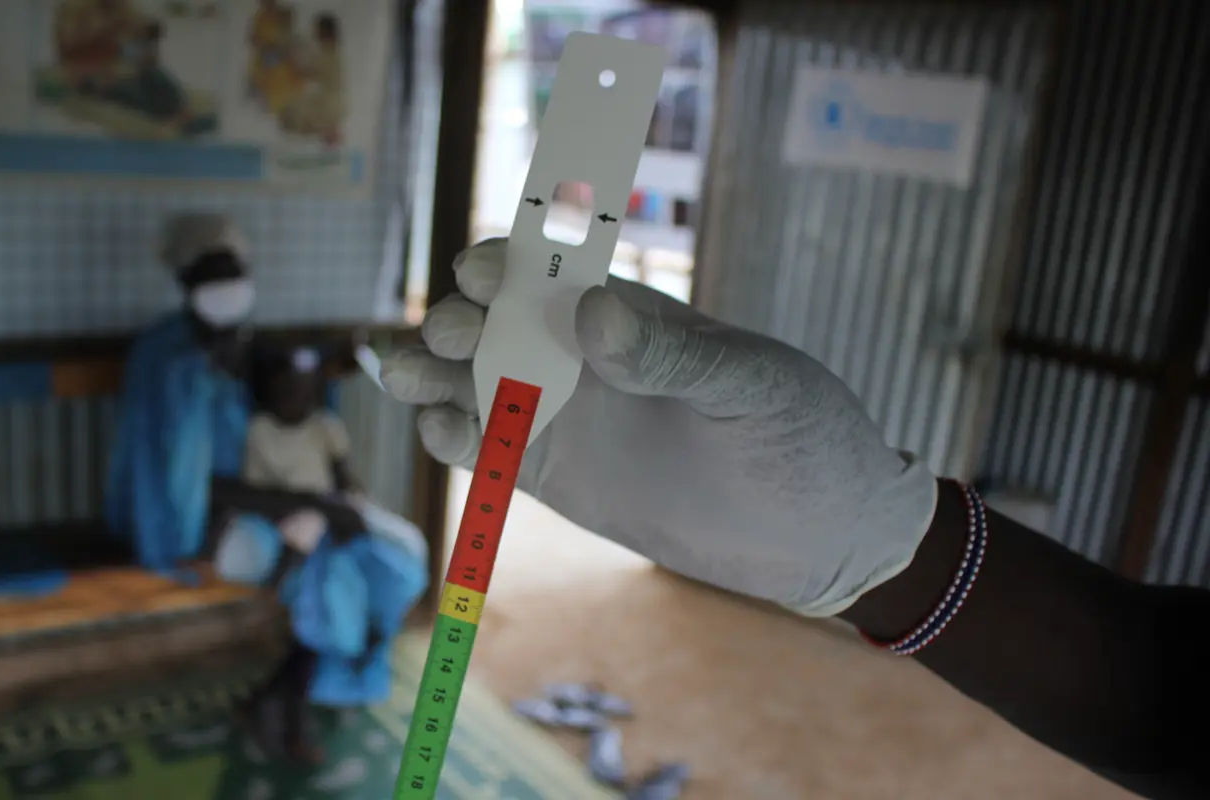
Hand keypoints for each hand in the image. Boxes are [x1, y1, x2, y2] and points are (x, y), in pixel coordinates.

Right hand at [381, 239, 936, 615]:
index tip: (482, 274)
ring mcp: (566, 416)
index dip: (510, 265)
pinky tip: (441, 434)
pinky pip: (490, 448)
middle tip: (446, 339)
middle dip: (459, 323)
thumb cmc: (803, 438)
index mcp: (632, 315)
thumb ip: (671, 354)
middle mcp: (586, 357)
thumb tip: (590, 313)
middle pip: (497, 326)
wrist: (818, 536)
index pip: (553, 272)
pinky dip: (456, 437)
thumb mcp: (751, 386)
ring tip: (404, 379)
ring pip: (476, 384)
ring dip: (434, 377)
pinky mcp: (555, 474)